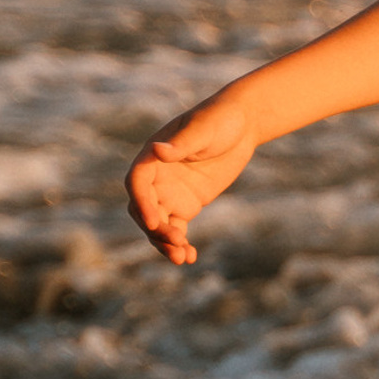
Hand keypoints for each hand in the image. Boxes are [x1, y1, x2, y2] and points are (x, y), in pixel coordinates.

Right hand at [124, 93, 257, 264]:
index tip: (153, 222)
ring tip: (182, 258)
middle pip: (144, 209)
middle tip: (177, 243)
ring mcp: (168, 193)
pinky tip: (190, 257)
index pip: (137, 183)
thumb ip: (180, 144)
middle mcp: (155, 177)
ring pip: (158, 223)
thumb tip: (157, 151)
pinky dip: (180, 243)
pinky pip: (176, 228)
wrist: (241, 126)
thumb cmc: (219, 120)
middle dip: (156, 228)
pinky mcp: (185, 205)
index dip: (142, 203)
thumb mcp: (202, 130)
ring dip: (165, 242)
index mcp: (151, 157)